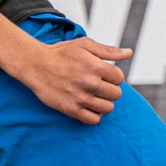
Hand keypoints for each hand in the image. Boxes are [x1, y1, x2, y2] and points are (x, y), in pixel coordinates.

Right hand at [14, 35, 129, 123]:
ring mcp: (80, 98)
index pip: (119, 78)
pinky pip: (94, 120)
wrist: (36, 65)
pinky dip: (94, 114)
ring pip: (108, 108)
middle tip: (98, 84)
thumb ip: (108, 50)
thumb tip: (129, 53)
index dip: (113, 76)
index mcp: (95, 66)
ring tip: (94, 95)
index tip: (103, 74)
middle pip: (116, 94)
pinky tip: (88, 105)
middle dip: (110, 89)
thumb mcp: (84, 45)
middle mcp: (89, 83)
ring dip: (104, 102)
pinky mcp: (71, 109)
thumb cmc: (61, 53)